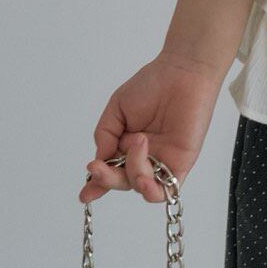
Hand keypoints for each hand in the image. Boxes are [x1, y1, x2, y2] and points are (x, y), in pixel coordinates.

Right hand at [79, 50, 225, 204]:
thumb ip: (105, 135)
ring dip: (132, 173)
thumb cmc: (151, 85)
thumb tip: (99, 161)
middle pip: (122, 181)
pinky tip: (144, 177)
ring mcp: (162, 161)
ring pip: (141, 186)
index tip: (84, 195)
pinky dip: (150, 189)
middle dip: (108, 179)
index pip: (110, 170)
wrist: (182, 73)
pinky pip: (165, 189)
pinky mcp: (181, 163)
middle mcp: (144, 156)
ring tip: (138, 142)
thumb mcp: (117, 108)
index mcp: (127, 145)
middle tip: (99, 167)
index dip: (97, 184)